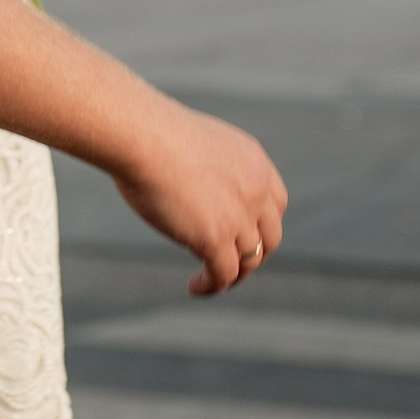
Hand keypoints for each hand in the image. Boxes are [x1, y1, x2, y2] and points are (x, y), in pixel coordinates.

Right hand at [102, 93, 287, 295]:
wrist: (143, 135)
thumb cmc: (151, 132)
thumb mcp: (197, 141)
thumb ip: (207, 165)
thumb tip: (189, 180)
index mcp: (254, 161)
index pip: (276, 204)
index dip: (261, 224)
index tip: (241, 233)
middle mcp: (256, 189)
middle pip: (270, 236)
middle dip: (252, 254)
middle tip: (229, 262)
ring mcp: (239, 216)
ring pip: (249, 260)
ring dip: (231, 275)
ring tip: (207, 280)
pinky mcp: (216, 238)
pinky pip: (224, 274)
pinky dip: (212, 285)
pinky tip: (196, 287)